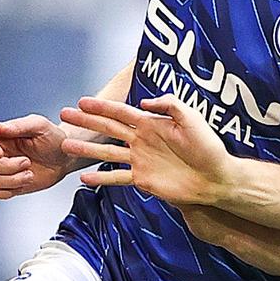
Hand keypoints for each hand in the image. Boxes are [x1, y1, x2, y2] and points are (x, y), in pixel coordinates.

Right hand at [0, 115, 73, 199]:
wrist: (65, 158)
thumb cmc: (53, 138)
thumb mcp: (39, 126)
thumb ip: (18, 125)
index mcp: (1, 136)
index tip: (0, 152)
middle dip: (6, 166)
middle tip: (27, 162)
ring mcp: (1, 170)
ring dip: (11, 180)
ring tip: (29, 173)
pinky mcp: (8, 185)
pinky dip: (9, 191)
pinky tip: (24, 182)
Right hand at [59, 94, 230, 203]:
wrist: (215, 177)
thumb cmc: (208, 146)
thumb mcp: (191, 118)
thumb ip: (169, 105)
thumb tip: (144, 102)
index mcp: (151, 123)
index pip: (120, 112)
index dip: (101, 106)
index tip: (81, 101)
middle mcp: (142, 140)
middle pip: (108, 128)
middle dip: (86, 122)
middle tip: (64, 115)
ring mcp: (140, 160)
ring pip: (107, 152)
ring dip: (86, 149)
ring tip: (66, 145)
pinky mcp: (142, 179)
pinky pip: (117, 177)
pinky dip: (100, 178)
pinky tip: (83, 179)